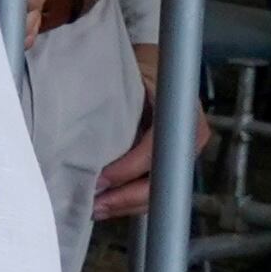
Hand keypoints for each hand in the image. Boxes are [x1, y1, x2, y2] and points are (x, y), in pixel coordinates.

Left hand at [92, 46, 197, 221]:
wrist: (159, 62)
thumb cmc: (138, 66)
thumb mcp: (131, 74)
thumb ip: (117, 98)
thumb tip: (81, 123)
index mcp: (180, 114)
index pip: (153, 152)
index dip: (126, 169)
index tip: (98, 180)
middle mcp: (189, 137)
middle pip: (160, 179)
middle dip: (125, 197)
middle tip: (93, 206)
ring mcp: (183, 152)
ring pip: (159, 189)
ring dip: (126, 203)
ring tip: (95, 209)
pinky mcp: (172, 160)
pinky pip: (155, 185)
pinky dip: (131, 197)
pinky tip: (107, 203)